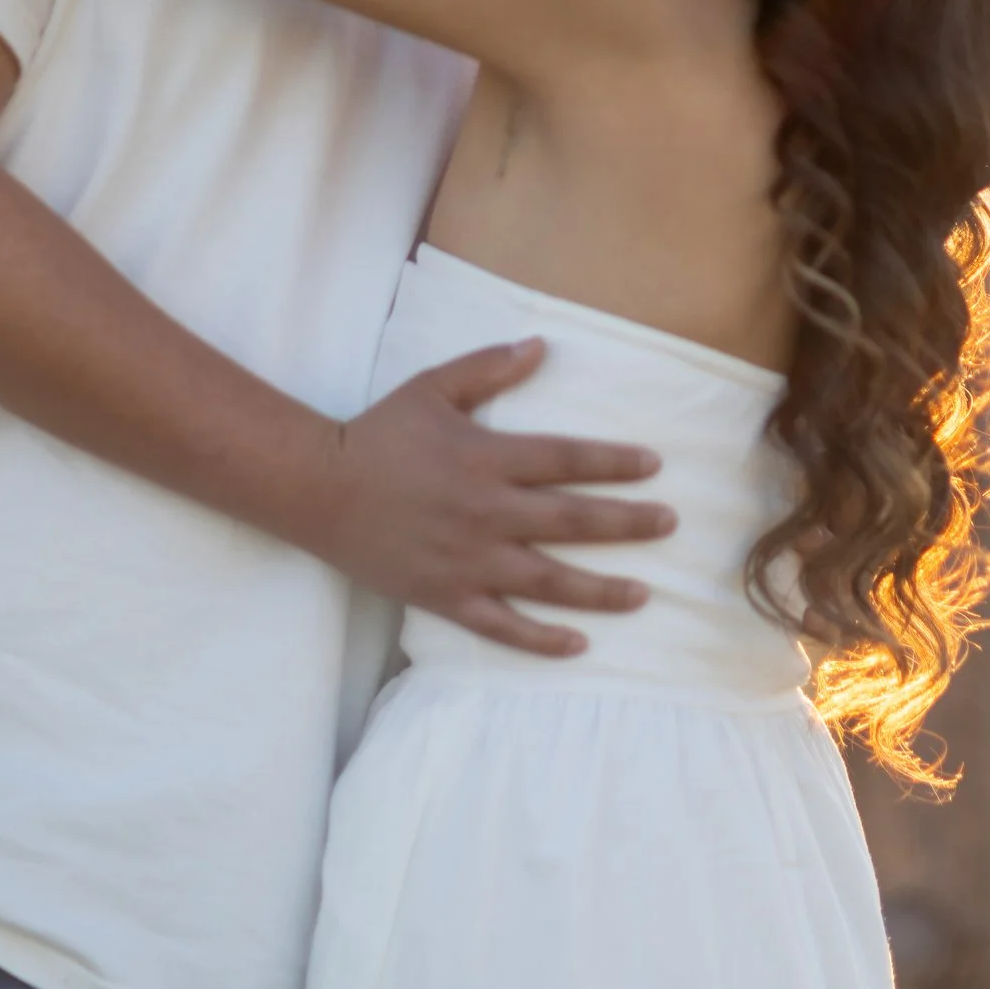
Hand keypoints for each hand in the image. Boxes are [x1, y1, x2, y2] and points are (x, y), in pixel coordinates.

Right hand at [304, 338, 676, 656]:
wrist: (319, 488)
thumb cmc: (380, 432)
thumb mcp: (434, 386)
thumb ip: (490, 367)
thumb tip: (542, 345)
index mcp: (487, 457)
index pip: (566, 459)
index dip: (614, 462)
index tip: (654, 466)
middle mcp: (486, 511)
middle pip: (571, 520)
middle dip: (627, 523)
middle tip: (670, 524)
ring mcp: (468, 560)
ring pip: (548, 580)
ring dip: (600, 588)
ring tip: (644, 593)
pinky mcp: (445, 596)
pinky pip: (502, 627)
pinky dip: (541, 639)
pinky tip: (578, 643)